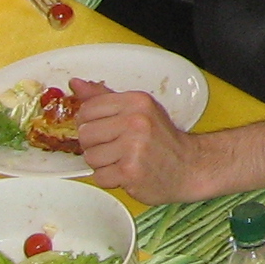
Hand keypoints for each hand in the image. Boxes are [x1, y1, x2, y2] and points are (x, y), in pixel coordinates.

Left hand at [72, 79, 209, 201]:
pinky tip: (127, 172)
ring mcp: (133, 146)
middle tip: (117, 147)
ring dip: (103, 164)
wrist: (188, 166)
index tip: (106, 129)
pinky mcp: (130, 171)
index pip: (87, 109)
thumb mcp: (138, 110)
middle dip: (96, 145)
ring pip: (90, 157)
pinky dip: (110, 179)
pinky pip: (99, 177)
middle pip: (85, 134)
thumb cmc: (161, 140)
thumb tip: (76, 84)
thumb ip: (104, 97)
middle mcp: (136, 121)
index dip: (91, 123)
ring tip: (123, 160)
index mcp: (136, 101)